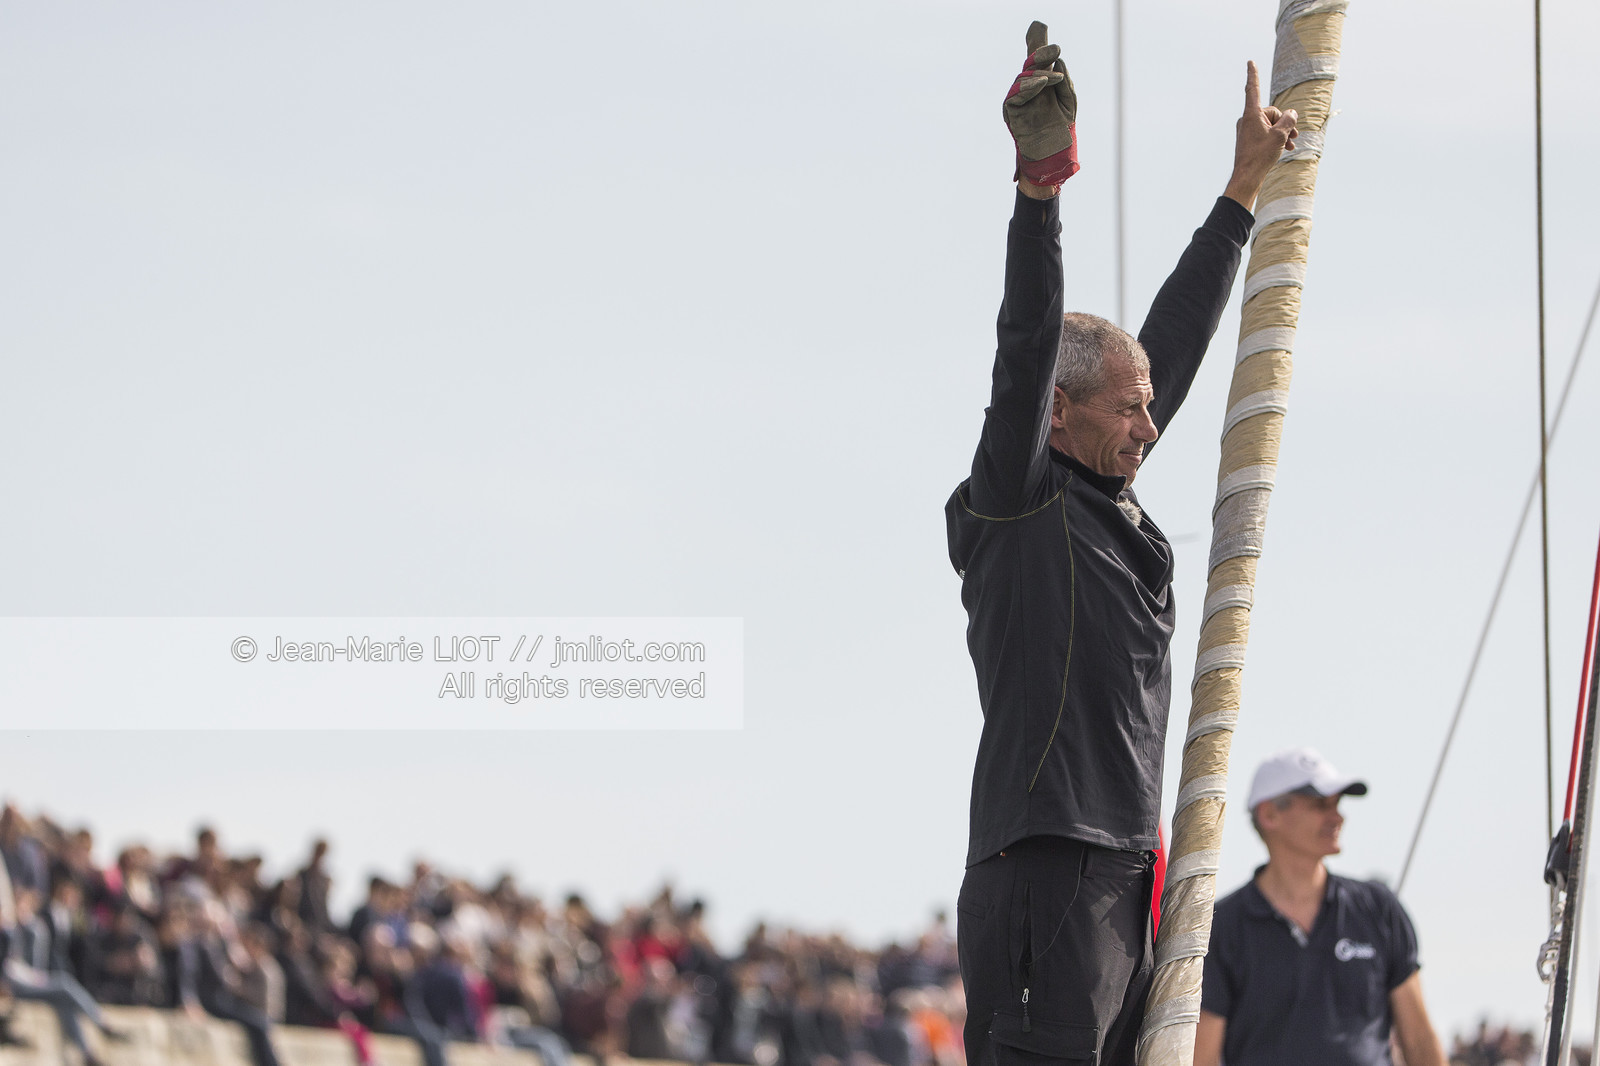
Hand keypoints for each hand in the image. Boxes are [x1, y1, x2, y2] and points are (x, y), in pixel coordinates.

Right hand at [1003, 21, 1078, 189]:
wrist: (1054, 156)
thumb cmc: (1061, 130)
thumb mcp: (1069, 100)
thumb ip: (1064, 80)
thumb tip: (1057, 60)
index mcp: (1041, 86)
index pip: (1037, 62)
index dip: (1036, 44)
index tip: (1040, 27)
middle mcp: (1027, 91)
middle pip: (1029, 66)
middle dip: (1040, 53)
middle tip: (1055, 48)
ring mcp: (1018, 101)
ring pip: (1023, 79)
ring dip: (1038, 74)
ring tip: (1054, 77)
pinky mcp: (1011, 112)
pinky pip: (1015, 95)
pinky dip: (1029, 87)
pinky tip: (1042, 84)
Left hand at [1223, 60, 1297, 209]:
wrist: (1247, 177)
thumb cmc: (1260, 156)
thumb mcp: (1280, 135)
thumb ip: (1289, 120)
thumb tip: (1291, 113)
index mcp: (1251, 114)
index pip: (1253, 89)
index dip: (1253, 74)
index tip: (1249, 62)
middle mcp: (1247, 119)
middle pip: (1272, 113)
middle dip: (1284, 123)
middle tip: (1291, 137)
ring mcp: (1247, 130)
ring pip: (1271, 124)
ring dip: (1283, 133)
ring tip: (1291, 144)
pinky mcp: (1249, 140)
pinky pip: (1266, 133)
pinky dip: (1276, 139)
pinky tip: (1286, 148)